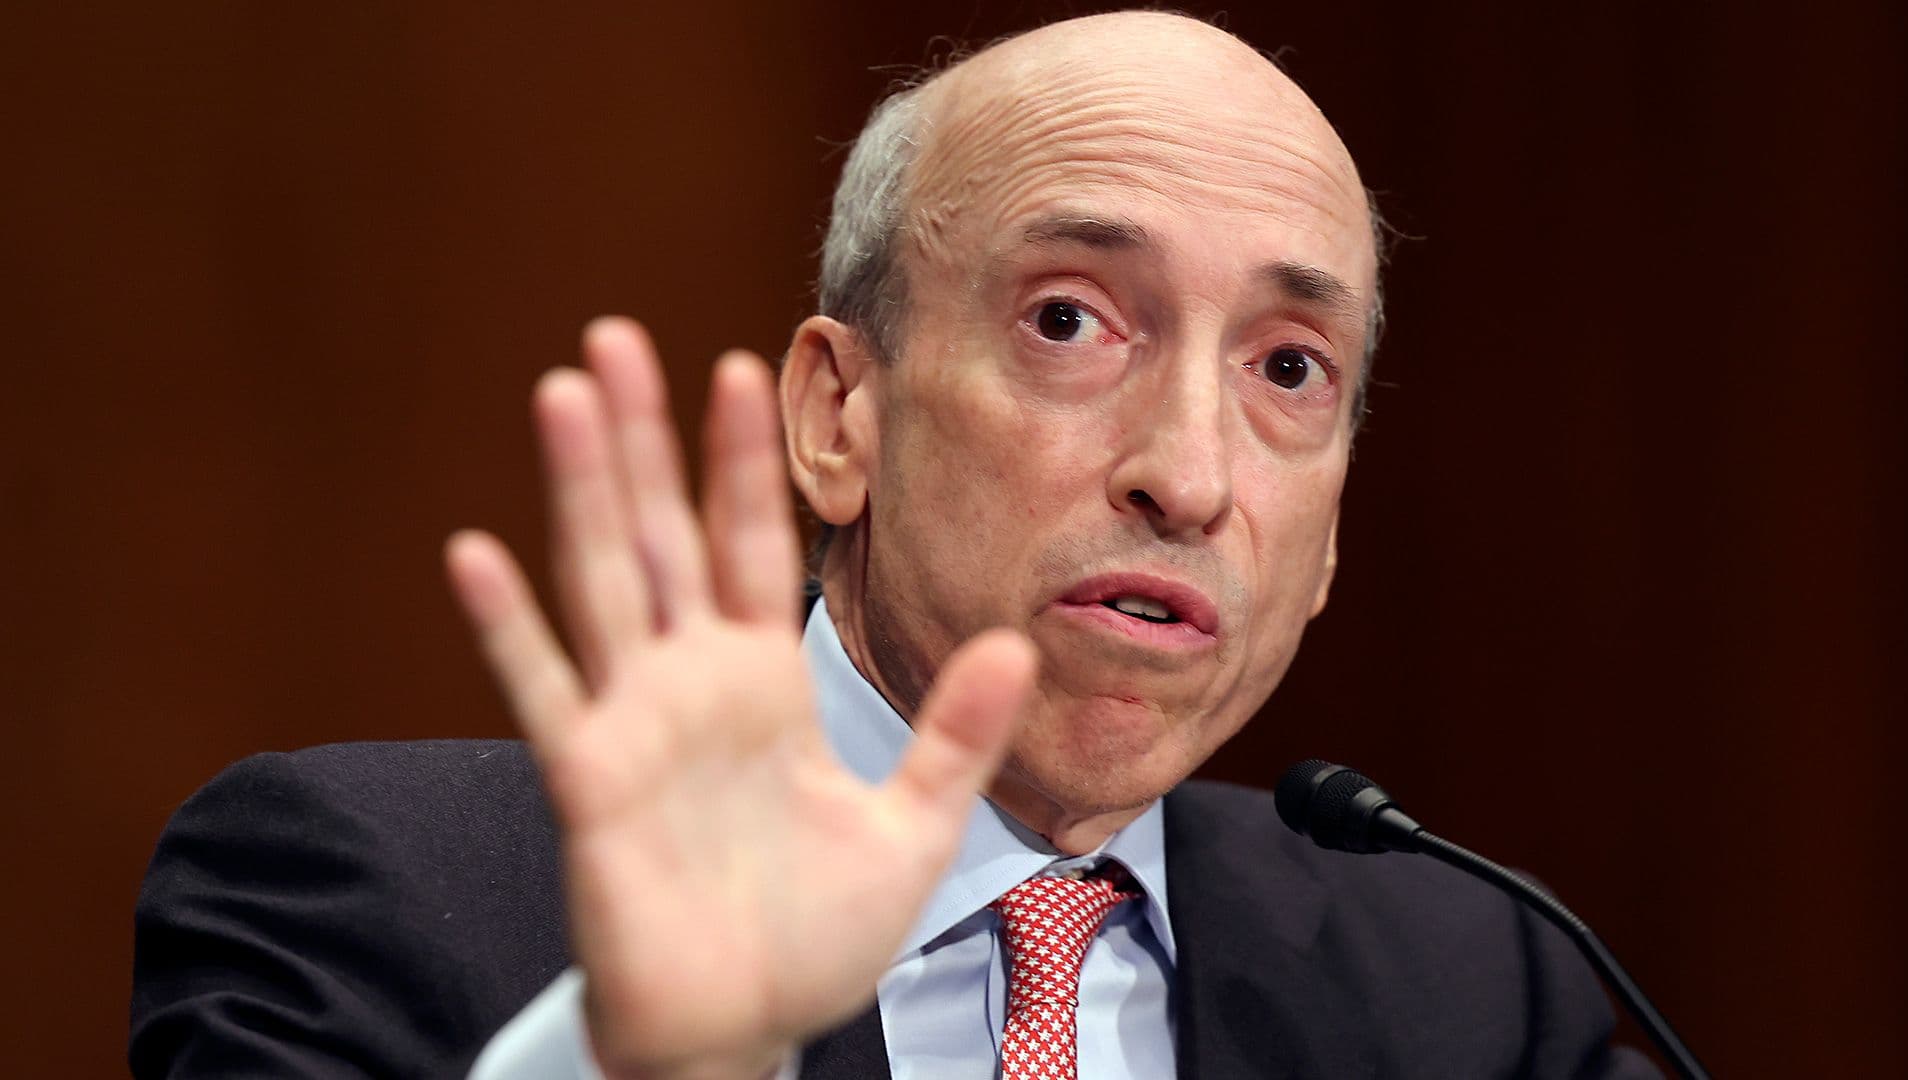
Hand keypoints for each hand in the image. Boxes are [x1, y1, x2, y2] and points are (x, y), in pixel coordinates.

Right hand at [444, 318, 1035, 1078]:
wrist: (744, 1029)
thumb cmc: (815, 935)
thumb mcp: (911, 827)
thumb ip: (954, 735)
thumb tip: (1013, 643)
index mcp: (761, 681)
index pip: (750, 545)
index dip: (743, 462)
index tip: (747, 365)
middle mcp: (691, 684)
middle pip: (660, 535)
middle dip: (644, 438)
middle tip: (614, 335)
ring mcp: (635, 725)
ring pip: (601, 582)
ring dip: (580, 489)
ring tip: (562, 395)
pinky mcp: (589, 784)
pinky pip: (543, 692)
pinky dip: (508, 626)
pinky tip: (473, 551)